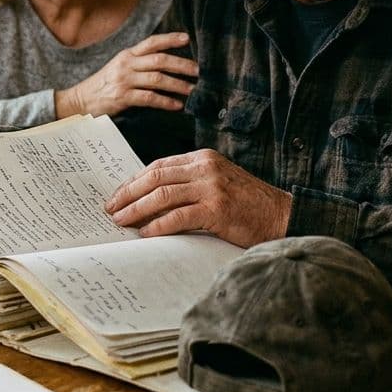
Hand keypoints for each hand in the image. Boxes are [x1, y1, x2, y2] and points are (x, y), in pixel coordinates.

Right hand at [55, 32, 197, 117]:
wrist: (80, 100)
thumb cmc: (103, 85)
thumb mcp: (119, 68)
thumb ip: (139, 64)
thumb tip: (166, 66)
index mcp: (127, 55)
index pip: (152, 42)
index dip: (170, 39)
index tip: (187, 39)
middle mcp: (126, 64)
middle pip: (159, 60)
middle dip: (181, 64)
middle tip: (198, 71)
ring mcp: (124, 80)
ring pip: (157, 79)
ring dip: (177, 84)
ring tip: (191, 90)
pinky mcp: (122, 97)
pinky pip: (149, 98)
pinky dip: (165, 101)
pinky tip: (176, 105)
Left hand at [104, 149, 291, 247]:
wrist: (281, 216)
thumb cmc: (247, 205)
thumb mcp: (217, 184)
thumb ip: (189, 185)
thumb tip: (150, 200)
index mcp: (203, 158)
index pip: (159, 166)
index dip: (134, 181)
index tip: (117, 195)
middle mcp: (206, 167)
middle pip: (155, 177)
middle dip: (128, 194)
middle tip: (110, 208)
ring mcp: (212, 187)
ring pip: (162, 195)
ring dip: (136, 209)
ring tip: (121, 221)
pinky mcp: (217, 209)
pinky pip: (178, 216)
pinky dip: (158, 226)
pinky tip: (146, 234)